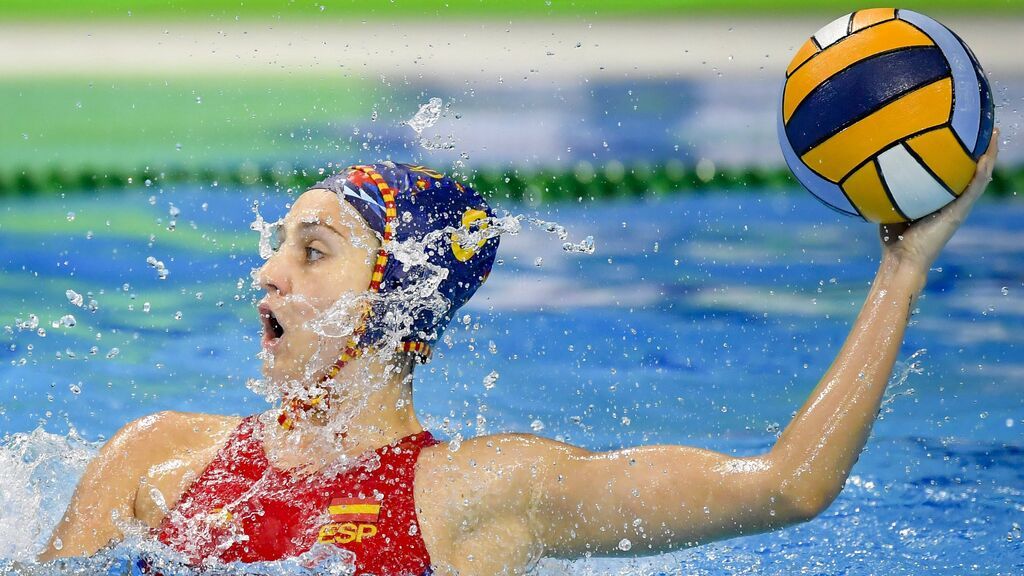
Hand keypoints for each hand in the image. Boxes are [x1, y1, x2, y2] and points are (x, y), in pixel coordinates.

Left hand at [879, 129, 999, 271]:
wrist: (902, 259)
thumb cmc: (893, 237)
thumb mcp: (890, 206)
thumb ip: (889, 189)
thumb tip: (872, 168)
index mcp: (940, 200)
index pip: (954, 173)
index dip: (961, 154)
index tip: (963, 133)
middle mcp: (953, 202)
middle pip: (972, 171)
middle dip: (980, 149)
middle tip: (986, 127)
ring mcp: (959, 207)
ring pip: (980, 177)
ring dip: (989, 155)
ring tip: (993, 134)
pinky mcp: (959, 213)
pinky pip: (974, 189)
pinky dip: (981, 172)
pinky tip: (986, 157)